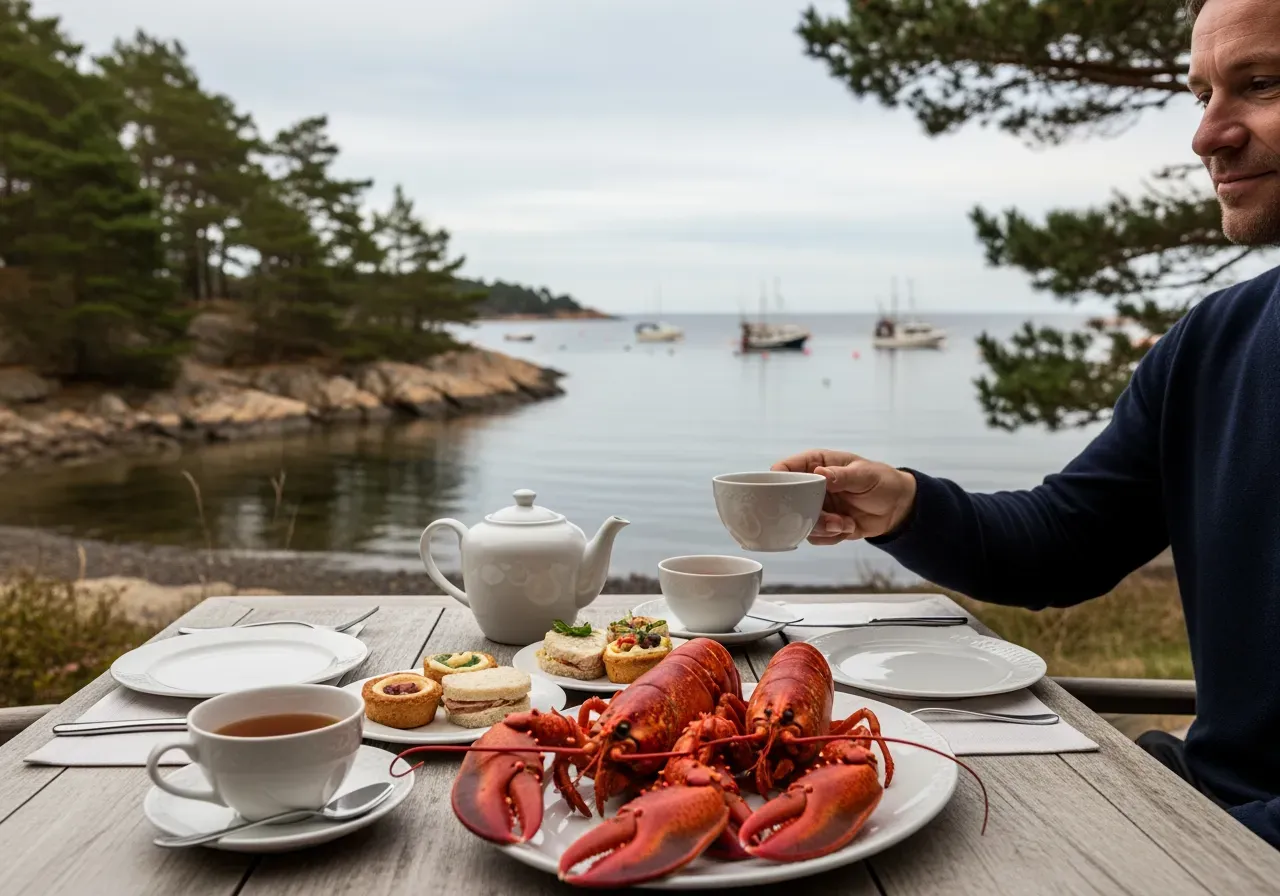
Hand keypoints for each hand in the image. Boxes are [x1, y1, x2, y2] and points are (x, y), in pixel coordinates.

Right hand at [771, 449, 916, 544]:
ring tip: (844, 523)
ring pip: (800, 522)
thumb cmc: (881, 481)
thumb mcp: (864, 475)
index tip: (782, 495)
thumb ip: (841, 476)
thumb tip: (820, 473)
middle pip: (788, 501)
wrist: (897, 507)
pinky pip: (815, 537)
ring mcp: (816, 506)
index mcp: (815, 464)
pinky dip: (831, 536)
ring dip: (822, 528)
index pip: (785, 469)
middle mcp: (810, 486)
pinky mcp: (823, 525)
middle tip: (828, 518)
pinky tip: (848, 527)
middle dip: (804, 513)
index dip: (777, 481)